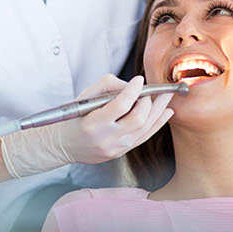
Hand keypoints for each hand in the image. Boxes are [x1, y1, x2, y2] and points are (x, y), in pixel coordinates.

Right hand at [0, 75, 173, 176]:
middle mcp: (107, 138)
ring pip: (145, 128)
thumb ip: (108, 86)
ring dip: (159, 110)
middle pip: (138, 118)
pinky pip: (145, 136)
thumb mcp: (84, 97)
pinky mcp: (123, 151)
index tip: (138, 80)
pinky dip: (158, 123)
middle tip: (150, 91)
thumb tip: (131, 85)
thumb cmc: (74, 118)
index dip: (133, 91)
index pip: (120, 105)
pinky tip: (166, 112)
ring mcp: (117, 147)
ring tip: (166, 97)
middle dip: (149, 101)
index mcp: (94, 123)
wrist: (65, 145)